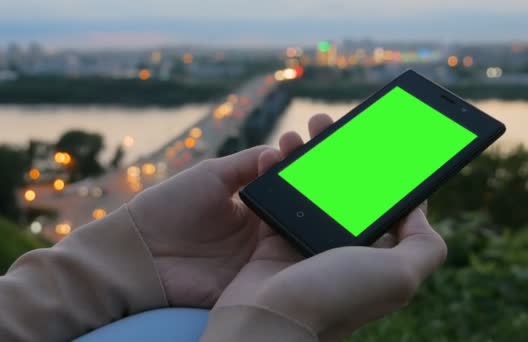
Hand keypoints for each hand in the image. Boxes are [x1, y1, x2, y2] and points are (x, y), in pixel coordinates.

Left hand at [128, 114, 333, 306]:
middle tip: (342, 159)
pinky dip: (309, 253)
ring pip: (303, 238)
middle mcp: (262, 233)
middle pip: (303, 212)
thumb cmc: (170, 206)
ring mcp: (261, 259)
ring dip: (323, 214)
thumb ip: (246, 163)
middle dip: (325, 186)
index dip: (307, 167)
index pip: (290, 187)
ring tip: (340, 185)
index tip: (319, 138)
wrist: (142, 249)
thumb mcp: (212, 175)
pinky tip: (328, 227)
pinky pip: (289, 270)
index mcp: (252, 207)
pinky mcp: (256, 284)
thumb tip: (279, 151)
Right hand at [214, 116, 446, 339]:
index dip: (386, 172)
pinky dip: (278, 175)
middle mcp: (342, 250)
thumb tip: (417, 210)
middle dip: (342, 154)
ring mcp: (306, 245)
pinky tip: (277, 154)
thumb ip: (424, 245)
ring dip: (308, 158)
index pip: (387, 206)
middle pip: (346, 191)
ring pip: (312, 190)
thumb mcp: (399, 276)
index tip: (380, 140)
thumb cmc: (333, 298)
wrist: (265, 320)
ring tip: (302, 131)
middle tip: (333, 124)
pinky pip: (279, 199)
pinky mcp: (274, 241)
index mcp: (374, 256)